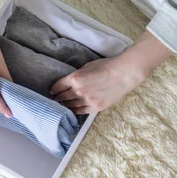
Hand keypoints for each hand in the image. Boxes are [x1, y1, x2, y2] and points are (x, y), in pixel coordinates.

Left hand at [51, 30, 172, 113]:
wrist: (124, 73)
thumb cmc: (107, 66)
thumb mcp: (87, 66)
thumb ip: (77, 75)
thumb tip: (69, 81)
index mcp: (75, 78)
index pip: (58, 86)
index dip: (54, 89)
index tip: (52, 91)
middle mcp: (79, 91)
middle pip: (63, 97)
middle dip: (58, 98)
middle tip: (55, 99)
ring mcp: (88, 100)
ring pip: (71, 106)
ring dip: (65, 105)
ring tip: (62, 105)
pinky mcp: (96, 107)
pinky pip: (81, 111)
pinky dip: (75, 110)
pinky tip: (72, 109)